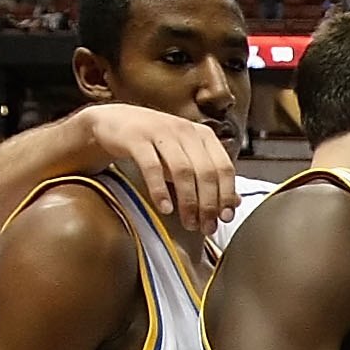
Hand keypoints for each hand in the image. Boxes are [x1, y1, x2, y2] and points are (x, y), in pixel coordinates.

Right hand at [73, 103, 239, 232]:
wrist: (113, 122)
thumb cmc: (154, 144)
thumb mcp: (185, 157)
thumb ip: (209, 177)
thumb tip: (235, 202)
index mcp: (202, 135)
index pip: (224, 167)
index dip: (226, 194)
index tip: (225, 218)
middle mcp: (185, 130)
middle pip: (205, 171)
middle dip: (208, 204)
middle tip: (205, 227)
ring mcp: (160, 131)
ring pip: (182, 171)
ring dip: (188, 201)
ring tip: (188, 222)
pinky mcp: (136, 138)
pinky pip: (152, 167)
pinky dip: (160, 190)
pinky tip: (165, 208)